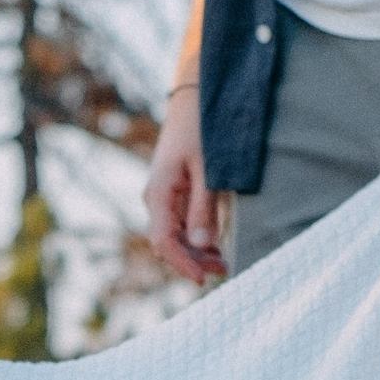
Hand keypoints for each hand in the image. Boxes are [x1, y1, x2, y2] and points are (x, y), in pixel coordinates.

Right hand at [144, 85, 225, 284]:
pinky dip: (195, 236)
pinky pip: (179, 223)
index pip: (164, 242)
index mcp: (159, 194)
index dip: (183, 263)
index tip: (203, 278)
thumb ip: (203, 207)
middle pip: (168, 243)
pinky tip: (214, 242)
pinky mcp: (172, 192)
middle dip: (193, 260)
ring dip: (195, 251)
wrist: (194, 100)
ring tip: (222, 260)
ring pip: (174, 235)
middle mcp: (156, 199)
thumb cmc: (202, 131)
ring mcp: (163, 196)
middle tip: (223, 269)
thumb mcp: (208, 169)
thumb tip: (202, 245)